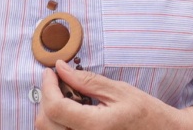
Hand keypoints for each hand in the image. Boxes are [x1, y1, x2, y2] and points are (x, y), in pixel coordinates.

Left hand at [34, 62, 192, 128]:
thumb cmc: (147, 113)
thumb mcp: (120, 91)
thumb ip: (87, 81)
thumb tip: (61, 69)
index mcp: (96, 126)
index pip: (55, 108)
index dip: (47, 87)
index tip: (50, 72)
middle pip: (46, 123)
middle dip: (46, 98)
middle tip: (58, 82)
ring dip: (50, 111)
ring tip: (67, 97)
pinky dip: (58, 122)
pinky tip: (71, 111)